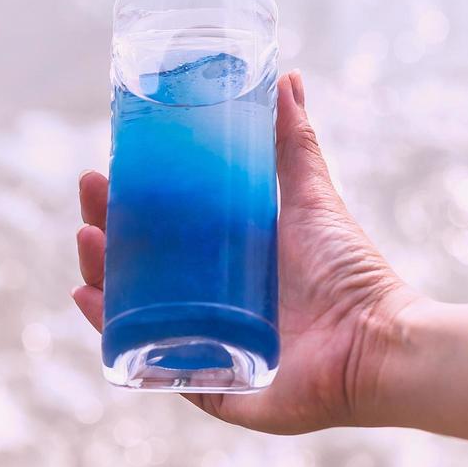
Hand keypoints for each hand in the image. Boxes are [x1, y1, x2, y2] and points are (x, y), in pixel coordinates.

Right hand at [73, 70, 421, 433]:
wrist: (380, 343)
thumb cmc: (353, 274)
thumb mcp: (312, 199)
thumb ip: (296, 144)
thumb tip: (286, 78)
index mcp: (228, 269)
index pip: (161, 236)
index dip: (126, 207)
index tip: (101, 172)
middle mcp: (210, 308)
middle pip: (140, 272)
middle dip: (105, 236)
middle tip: (90, 199)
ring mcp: (206, 348)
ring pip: (135, 314)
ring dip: (102, 278)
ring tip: (87, 240)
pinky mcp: (211, 388)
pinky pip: (151, 368)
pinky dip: (115, 337)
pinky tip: (90, 302)